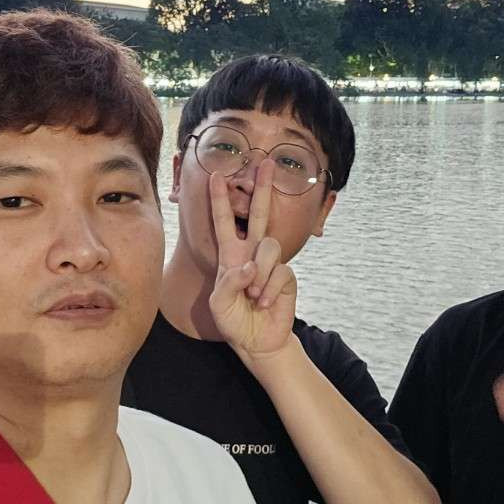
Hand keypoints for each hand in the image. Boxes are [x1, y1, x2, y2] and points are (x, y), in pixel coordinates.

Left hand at [207, 161, 297, 360]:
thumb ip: (229, 282)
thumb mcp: (218, 304)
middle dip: (263, 188)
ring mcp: (270, 263)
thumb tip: (251, 266)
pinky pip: (280, 271)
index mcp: (230, 255)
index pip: (224, 222)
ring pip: (269, 246)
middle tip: (267, 162)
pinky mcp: (286, 275)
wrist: (257, 340)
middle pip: (259, 214)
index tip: (216, 176)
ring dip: (260, 273)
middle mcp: (251, 253)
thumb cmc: (233, 320)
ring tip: (253, 296)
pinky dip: (269, 289)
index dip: (220, 200)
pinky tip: (264, 302)